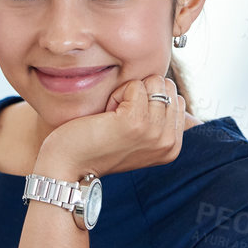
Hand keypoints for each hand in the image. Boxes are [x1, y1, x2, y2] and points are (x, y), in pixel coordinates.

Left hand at [34, 77, 184, 180]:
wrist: (70, 164)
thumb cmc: (100, 145)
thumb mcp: (140, 137)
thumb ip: (159, 119)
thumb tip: (166, 87)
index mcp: (173, 146)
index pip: (177, 99)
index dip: (150, 100)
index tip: (130, 122)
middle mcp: (168, 142)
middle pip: (166, 87)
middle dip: (141, 94)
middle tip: (120, 118)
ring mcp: (154, 132)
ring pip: (153, 83)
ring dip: (128, 93)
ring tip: (113, 117)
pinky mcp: (136, 122)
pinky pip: (134, 85)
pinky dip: (117, 94)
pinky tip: (107, 114)